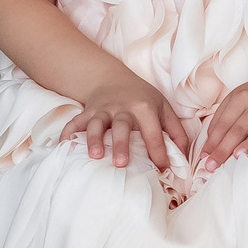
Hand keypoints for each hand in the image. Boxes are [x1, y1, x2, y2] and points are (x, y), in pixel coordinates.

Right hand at [62, 75, 187, 172]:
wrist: (113, 79)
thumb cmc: (142, 98)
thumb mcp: (164, 108)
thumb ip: (176, 130)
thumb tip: (184, 155)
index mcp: (144, 108)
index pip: (153, 132)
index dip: (159, 151)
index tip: (162, 169)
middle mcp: (123, 108)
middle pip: (122, 127)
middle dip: (121, 145)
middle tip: (121, 164)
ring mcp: (103, 110)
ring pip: (97, 124)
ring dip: (94, 139)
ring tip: (94, 156)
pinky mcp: (87, 112)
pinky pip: (75, 122)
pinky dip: (67, 133)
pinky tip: (62, 146)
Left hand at [201, 74, 247, 167]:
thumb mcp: (234, 101)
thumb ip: (220, 122)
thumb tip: (208, 150)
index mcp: (241, 98)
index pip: (224, 124)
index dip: (213, 142)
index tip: (205, 160)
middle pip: (240, 128)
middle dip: (225, 148)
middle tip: (213, 166)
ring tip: (240, 156)